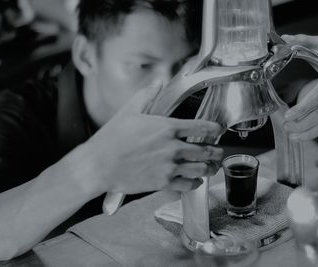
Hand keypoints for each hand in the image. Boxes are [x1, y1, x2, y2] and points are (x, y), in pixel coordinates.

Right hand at [72, 81, 224, 193]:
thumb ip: (147, 95)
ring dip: (209, 168)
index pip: (201, 127)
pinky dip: (194, 183)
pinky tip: (194, 180)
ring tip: (212, 167)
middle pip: (205, 151)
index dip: (214, 129)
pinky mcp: (163, 183)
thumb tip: (157, 82)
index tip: (219, 130)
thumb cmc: (112, 139)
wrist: (98, 165)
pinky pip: (187, 185)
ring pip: (200, 169)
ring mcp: (169, 167)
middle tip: (219, 152)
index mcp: (167, 128)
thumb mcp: (129, 111)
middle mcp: (172, 148)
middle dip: (216, 152)